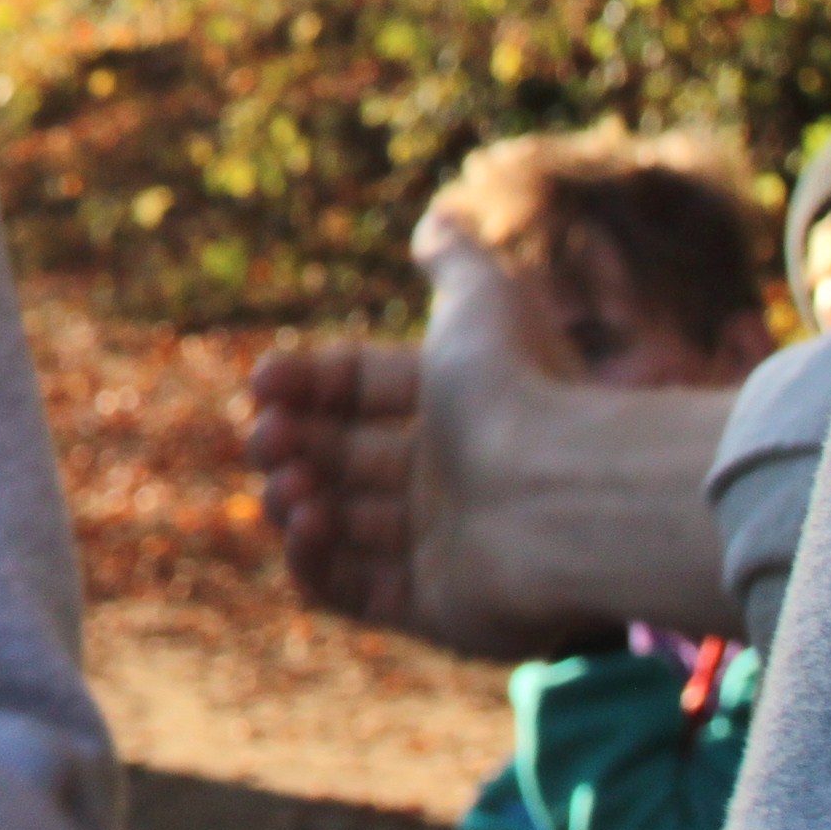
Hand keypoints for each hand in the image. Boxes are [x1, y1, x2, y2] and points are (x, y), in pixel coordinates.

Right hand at [246, 216, 731, 654]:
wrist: (566, 490)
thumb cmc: (519, 388)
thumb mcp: (483, 298)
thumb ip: (455, 261)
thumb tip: (437, 218)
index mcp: (453, 408)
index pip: (358, 392)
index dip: (306, 383)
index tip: (264, 381)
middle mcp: (448, 479)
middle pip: (340, 458)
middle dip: (291, 443)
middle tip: (270, 439)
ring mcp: (442, 548)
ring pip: (339, 524)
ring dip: (295, 499)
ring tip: (289, 485)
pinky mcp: (437, 611)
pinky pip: (354, 589)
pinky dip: (314, 561)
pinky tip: (302, 525)